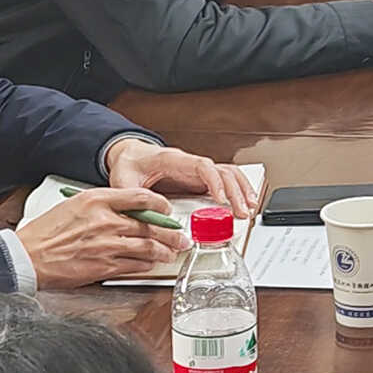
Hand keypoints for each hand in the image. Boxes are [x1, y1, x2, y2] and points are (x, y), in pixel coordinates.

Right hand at [16, 183, 186, 288]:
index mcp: (96, 200)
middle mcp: (105, 220)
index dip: (160, 204)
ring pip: (148, 246)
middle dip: (171, 232)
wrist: (27, 257)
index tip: (167, 209)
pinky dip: (148, 264)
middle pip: (151, 223)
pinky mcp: (104, 267)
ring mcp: (106, 245)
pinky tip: (153, 263)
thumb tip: (128, 210)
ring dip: (165, 250)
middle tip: (180, 236)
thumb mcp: (74, 205)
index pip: (140, 196)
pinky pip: (136, 265)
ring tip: (172, 252)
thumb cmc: (46, 232)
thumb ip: (103, 205)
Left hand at [105, 137, 253, 222]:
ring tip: (249, 209)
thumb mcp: (123, 181)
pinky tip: (244, 202)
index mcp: (173, 160)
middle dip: (235, 192)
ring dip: (242, 190)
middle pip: (222, 171)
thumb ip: (133, 198)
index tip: (220, 198)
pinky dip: (239, 190)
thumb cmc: (130, 164)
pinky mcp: (200, 180)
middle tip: (240, 212)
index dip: (214, 181)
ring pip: (229, 174)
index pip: (202, 166)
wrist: (131, 155)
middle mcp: (191, 163)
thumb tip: (149, 217)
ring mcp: (198, 171)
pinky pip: (226, 180)